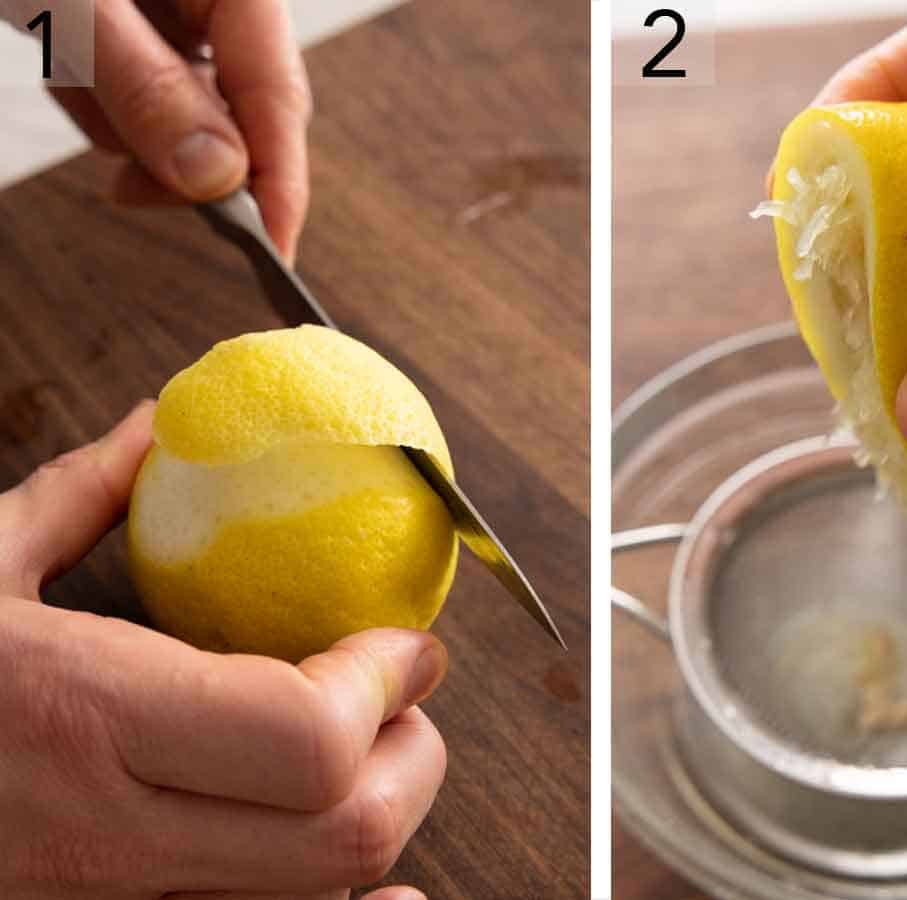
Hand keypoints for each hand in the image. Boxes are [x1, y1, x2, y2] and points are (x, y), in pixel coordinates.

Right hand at [0, 403, 444, 899]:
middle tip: (411, 697)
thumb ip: (78, 494)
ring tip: (382, 757)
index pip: (306, 733)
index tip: (411, 642)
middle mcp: (104, 834)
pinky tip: (383, 898)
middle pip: (343, 834)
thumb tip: (158, 425)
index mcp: (81, 713)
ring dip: (384, 826)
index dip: (388, 681)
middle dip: (415, 758)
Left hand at [48, 0, 310, 262]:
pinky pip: (139, 87)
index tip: (273, 250)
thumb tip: (216, 178)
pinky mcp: (140, 19)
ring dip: (121, 115)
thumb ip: (147, 86)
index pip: (279, 95)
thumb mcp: (74, 0)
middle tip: (128, 191)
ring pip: (183, 109)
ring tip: (64, 59)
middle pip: (239, 111)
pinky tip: (64, 53)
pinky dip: (98, 92)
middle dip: (179, 153)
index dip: (280, 181)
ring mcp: (180, 7)